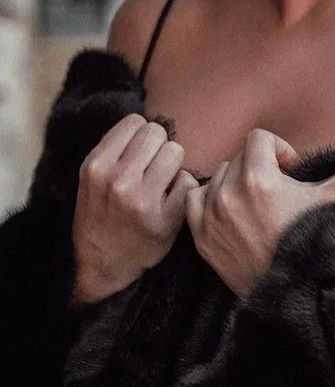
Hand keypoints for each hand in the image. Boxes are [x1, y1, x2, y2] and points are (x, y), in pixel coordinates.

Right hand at [71, 114, 199, 304]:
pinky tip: (172, 199)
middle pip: (158, 133)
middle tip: (153, 166)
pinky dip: (184, 187)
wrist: (102, 264)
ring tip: (162, 181)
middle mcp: (117, 181)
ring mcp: (143, 201)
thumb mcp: (93, 179)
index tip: (140, 151)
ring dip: (174, 164)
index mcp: (96, 166)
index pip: (135, 121)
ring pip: (176, 152)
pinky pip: (189, 180)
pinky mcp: (166, 219)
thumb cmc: (101, 214)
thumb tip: (153, 121)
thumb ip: (116, 150)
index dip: (142, 134)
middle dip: (159, 146)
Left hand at [184, 129, 334, 298]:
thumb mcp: (328, 205)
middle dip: (258, 167)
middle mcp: (230, 191)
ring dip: (234, 183)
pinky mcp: (201, 235)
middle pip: (239, 157)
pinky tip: (228, 210)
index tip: (289, 170)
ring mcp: (212, 213)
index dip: (277, 150)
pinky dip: (207, 199)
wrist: (291, 291)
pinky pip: (193, 199)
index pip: (258, 139)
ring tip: (254, 203)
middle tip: (276, 189)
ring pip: (218, 176)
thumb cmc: (310, 243)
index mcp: (259, 177)